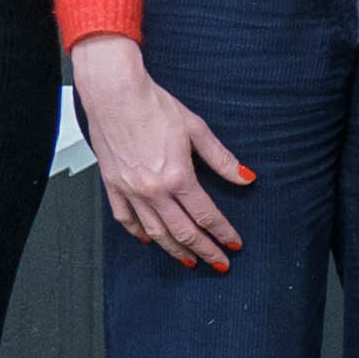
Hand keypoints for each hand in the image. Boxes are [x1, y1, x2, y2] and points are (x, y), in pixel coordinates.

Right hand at [72, 36, 252, 271]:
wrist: (114, 94)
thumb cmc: (153, 105)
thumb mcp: (196, 129)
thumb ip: (221, 159)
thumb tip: (245, 177)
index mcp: (178, 177)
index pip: (207, 215)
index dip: (223, 232)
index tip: (234, 244)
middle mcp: (153, 190)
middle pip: (183, 231)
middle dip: (204, 250)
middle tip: (218, 263)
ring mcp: (131, 191)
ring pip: (155, 232)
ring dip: (175, 250)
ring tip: (189, 261)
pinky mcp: (113, 186)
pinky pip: (126, 219)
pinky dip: (139, 233)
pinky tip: (149, 240)